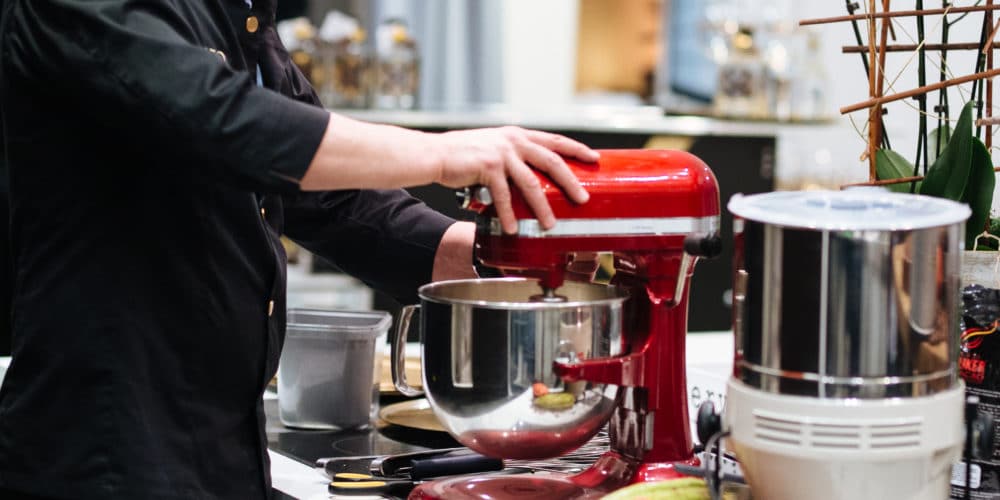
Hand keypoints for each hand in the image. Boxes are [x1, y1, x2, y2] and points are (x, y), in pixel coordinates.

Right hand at [431, 126, 598, 233]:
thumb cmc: (463, 154)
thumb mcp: (494, 146)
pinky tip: (512, 227)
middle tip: (583, 199)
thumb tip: (532, 178)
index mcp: (518, 135)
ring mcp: (501, 154)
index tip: (594, 159)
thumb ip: (514, 157)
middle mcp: (513, 141)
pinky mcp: (488, 168)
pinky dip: (509, 214)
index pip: (555, 140)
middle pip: (551, 161)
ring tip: (549, 224)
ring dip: (542, 207)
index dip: (576, 149)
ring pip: (531, 183)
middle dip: (570, 182)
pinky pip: (504, 196)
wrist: (435, 153)